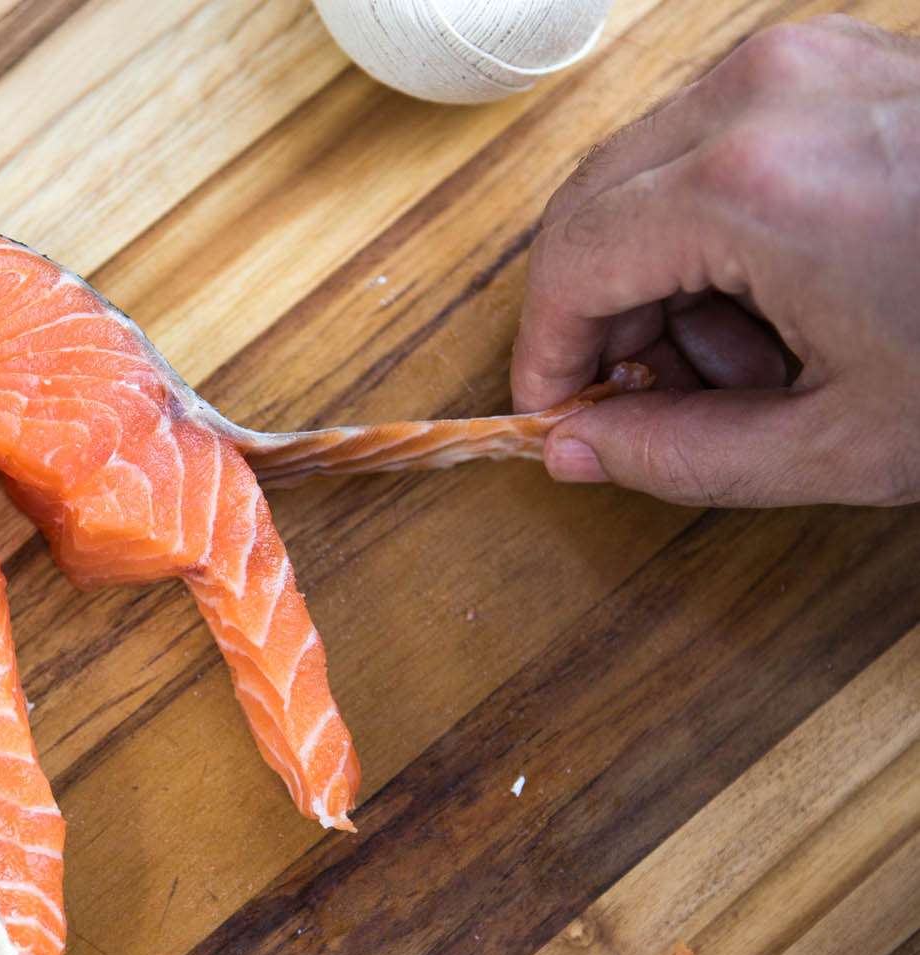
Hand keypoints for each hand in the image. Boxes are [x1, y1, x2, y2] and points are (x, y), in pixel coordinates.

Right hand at [510, 16, 919, 507]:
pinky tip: (789, 290)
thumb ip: (678, 456)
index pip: (570, 264)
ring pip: (643, 175)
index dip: (549, 353)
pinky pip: (711, 141)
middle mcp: (762, 97)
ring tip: (758, 350)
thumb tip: (576, 447)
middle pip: (591, 209)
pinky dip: (714, 226)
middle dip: (604, 316)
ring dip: (662, 274)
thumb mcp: (842, 444)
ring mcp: (802, 62)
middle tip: (662, 394)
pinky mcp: (836, 61)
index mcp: (750, 187)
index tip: (561, 410)